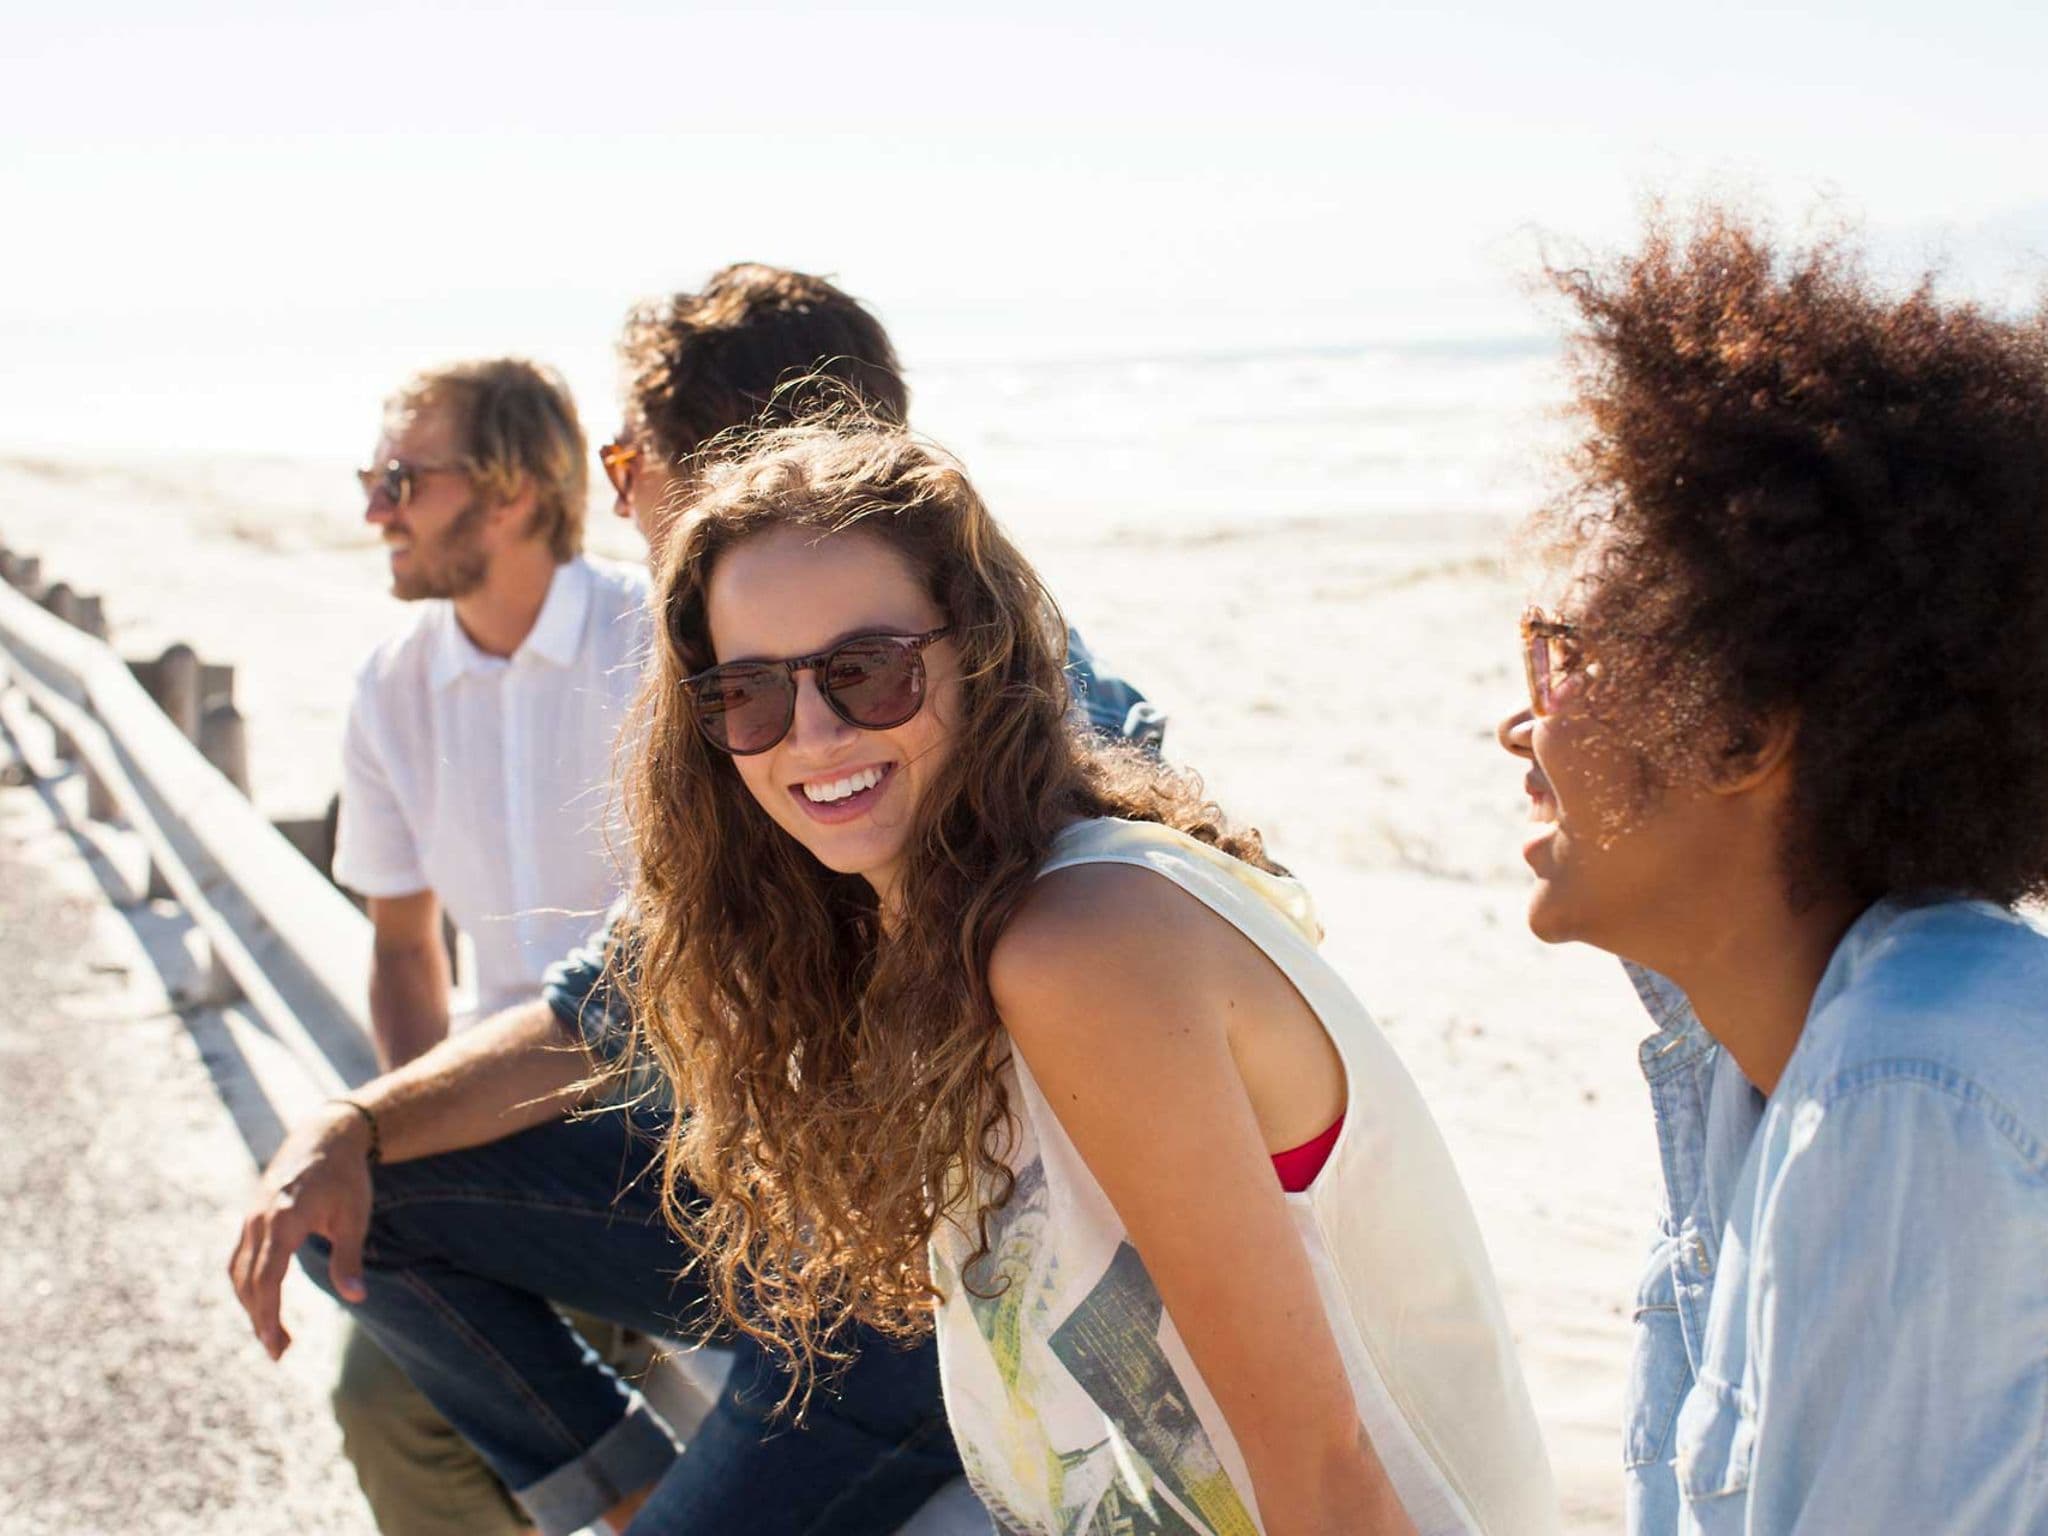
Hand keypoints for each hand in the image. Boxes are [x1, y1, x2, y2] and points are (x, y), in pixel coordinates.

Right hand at [227, 1102, 373, 1359]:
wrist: (325, 1136)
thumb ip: (350, 1258)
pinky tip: (261, 1303)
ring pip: (239, 1273)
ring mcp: (250, 1218)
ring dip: (251, 1306)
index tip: (274, 1345)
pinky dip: (247, 1285)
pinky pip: (240, 1259)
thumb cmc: (346, 1177)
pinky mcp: (250, 1218)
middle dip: (260, 1320)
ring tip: (273, 1335)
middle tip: (279, 1353)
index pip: (267, 1278)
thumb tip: (357, 1297)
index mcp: (284, 1220)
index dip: (268, 1315)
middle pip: (249, 1282)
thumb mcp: (355, 1217)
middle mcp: (259, 1220)